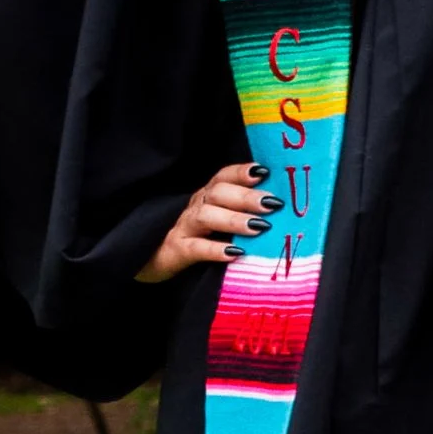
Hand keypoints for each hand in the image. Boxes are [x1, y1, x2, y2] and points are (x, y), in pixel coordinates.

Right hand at [138, 160, 275, 282]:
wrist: (153, 261)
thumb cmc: (196, 240)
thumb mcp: (217, 222)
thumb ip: (240, 212)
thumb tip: (279, 210)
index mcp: (206, 196)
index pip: (224, 176)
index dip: (242, 172)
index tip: (265, 173)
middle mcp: (195, 207)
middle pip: (218, 193)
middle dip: (246, 196)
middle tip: (273, 204)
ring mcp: (183, 228)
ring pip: (206, 216)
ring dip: (234, 220)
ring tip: (259, 227)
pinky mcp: (176, 251)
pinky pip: (195, 248)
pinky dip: (214, 249)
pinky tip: (234, 254)